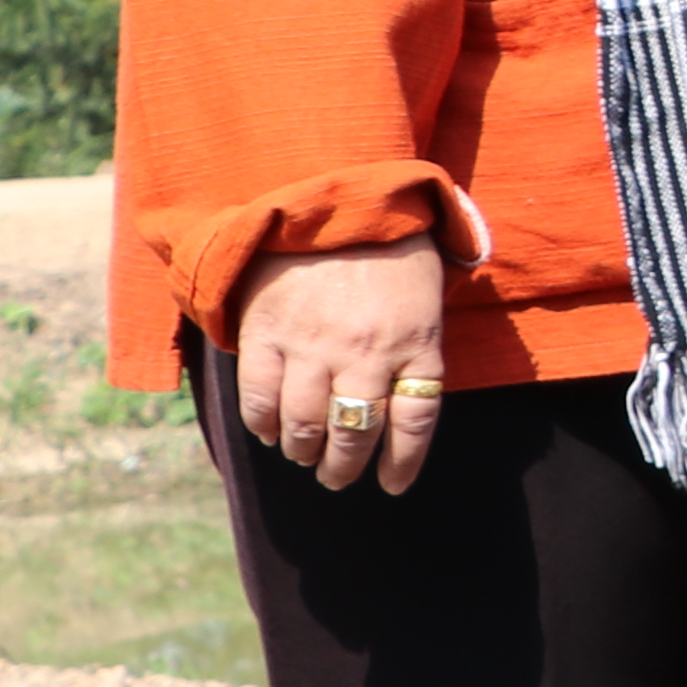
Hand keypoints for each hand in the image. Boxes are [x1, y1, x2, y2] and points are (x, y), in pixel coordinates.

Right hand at [227, 233, 447, 496]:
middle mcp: (366, 353)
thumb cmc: (390, 253)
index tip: (392, 486)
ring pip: (305, 425)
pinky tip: (268, 432)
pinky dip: (263, 425)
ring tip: (304, 456)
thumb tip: (408, 408)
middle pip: (356, 433)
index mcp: (415, 344)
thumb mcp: (426, 300)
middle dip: (345, 467)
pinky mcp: (268, 332)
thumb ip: (418, 351)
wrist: (333, 200)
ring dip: (303, 452)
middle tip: (337, 478)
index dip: (403, 464)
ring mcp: (313, 344)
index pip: (414, 424)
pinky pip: (260, 398)